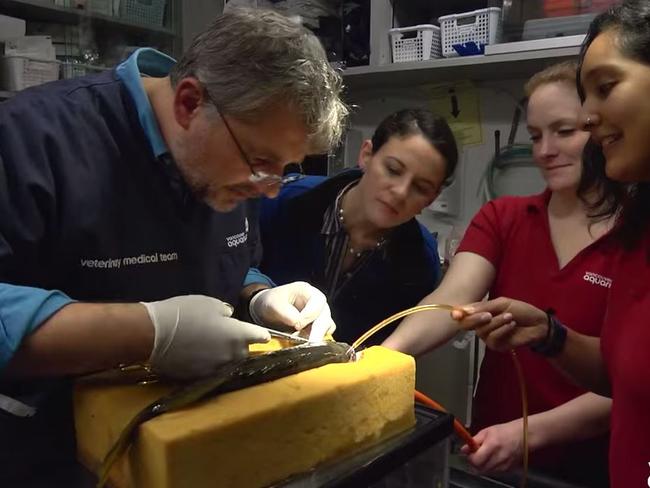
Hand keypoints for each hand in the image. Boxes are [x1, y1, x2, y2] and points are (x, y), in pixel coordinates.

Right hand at [141, 295, 269, 378]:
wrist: (153, 334)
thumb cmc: (184, 313)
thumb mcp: (209, 303)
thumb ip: (225, 312)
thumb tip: (229, 318)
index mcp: (238, 335)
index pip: (261, 336)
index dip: (260, 333)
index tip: (261, 333)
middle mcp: (232, 355)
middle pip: (244, 352)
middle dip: (241, 346)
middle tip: (230, 337)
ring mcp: (216, 368)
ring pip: (229, 363)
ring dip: (226, 356)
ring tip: (214, 347)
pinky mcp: (200, 377)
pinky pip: (212, 370)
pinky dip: (210, 364)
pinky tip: (200, 356)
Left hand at [248, 281, 335, 341]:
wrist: (268, 311)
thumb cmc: (272, 303)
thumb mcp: (273, 304)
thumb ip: (284, 312)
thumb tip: (296, 322)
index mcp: (308, 291)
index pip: (317, 302)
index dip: (309, 315)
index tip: (297, 325)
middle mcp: (317, 303)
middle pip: (325, 316)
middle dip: (317, 331)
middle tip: (310, 343)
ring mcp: (320, 315)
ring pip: (327, 327)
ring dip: (316, 336)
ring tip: (303, 344)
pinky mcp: (318, 328)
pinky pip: (323, 335)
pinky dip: (315, 341)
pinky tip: (303, 345)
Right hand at [451, 297, 547, 351]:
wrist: (538, 323)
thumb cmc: (521, 310)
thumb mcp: (502, 303)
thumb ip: (483, 307)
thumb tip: (463, 311)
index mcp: (480, 313)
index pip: (463, 315)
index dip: (457, 314)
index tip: (455, 314)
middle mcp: (480, 325)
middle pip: (467, 325)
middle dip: (476, 319)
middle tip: (488, 314)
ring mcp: (487, 336)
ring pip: (481, 331)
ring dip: (496, 323)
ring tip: (510, 317)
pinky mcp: (496, 346)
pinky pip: (492, 338)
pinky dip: (502, 330)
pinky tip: (511, 325)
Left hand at [461, 420, 523, 472]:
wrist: (523, 436)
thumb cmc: (505, 432)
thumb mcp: (487, 432)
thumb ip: (474, 441)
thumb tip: (464, 449)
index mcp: (492, 445)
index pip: (476, 460)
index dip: (470, 457)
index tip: (470, 452)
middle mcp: (498, 457)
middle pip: (479, 468)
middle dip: (475, 462)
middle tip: (476, 454)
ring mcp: (504, 465)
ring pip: (486, 471)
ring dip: (482, 465)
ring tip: (485, 455)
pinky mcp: (507, 470)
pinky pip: (493, 472)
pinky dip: (490, 467)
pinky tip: (493, 458)